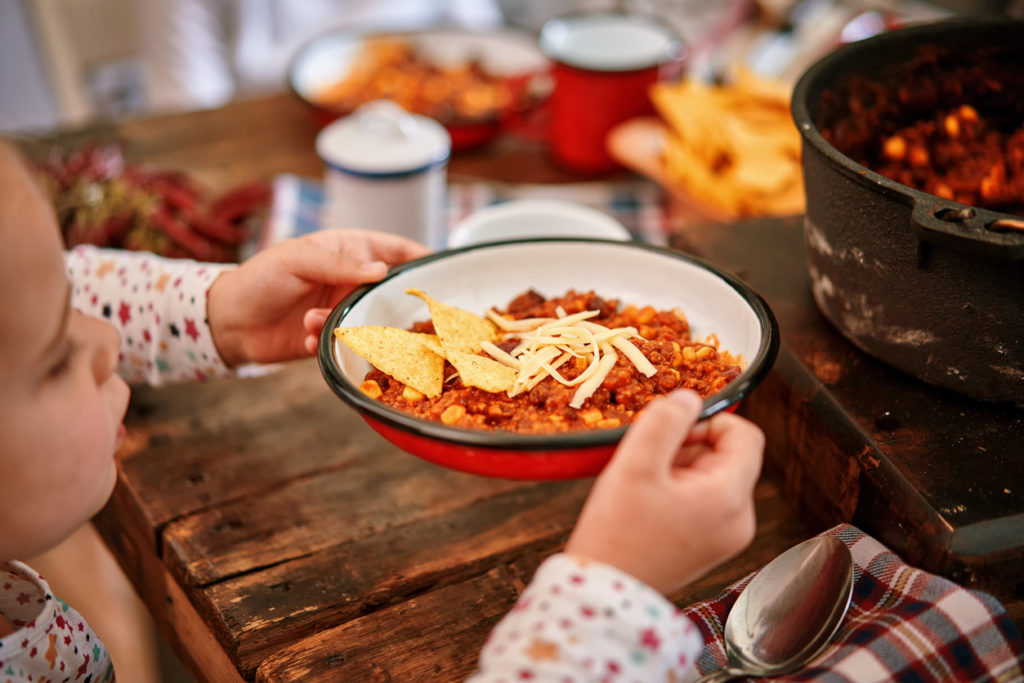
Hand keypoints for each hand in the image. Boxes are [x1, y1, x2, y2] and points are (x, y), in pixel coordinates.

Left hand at [207, 229, 429, 365]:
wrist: (228, 321)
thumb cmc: (261, 277)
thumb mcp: (297, 259)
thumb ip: (339, 264)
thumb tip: (381, 270)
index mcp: (351, 251)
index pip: (397, 251)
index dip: (422, 260)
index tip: (444, 274)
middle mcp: (353, 282)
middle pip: (393, 292)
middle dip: (398, 306)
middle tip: (410, 319)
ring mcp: (345, 311)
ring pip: (372, 322)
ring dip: (349, 325)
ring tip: (317, 321)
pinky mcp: (334, 338)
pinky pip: (348, 344)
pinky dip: (330, 342)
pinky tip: (307, 339)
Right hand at [565, 389, 763, 594]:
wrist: (603, 589)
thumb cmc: (617, 532)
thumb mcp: (636, 463)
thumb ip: (665, 420)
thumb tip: (688, 397)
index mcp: (730, 499)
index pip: (745, 435)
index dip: (709, 420)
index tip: (671, 433)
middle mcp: (740, 520)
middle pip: (727, 455)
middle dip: (688, 448)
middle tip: (649, 464)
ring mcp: (728, 536)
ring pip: (713, 475)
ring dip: (680, 468)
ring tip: (645, 487)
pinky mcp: (711, 545)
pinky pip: (705, 499)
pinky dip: (679, 490)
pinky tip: (649, 503)